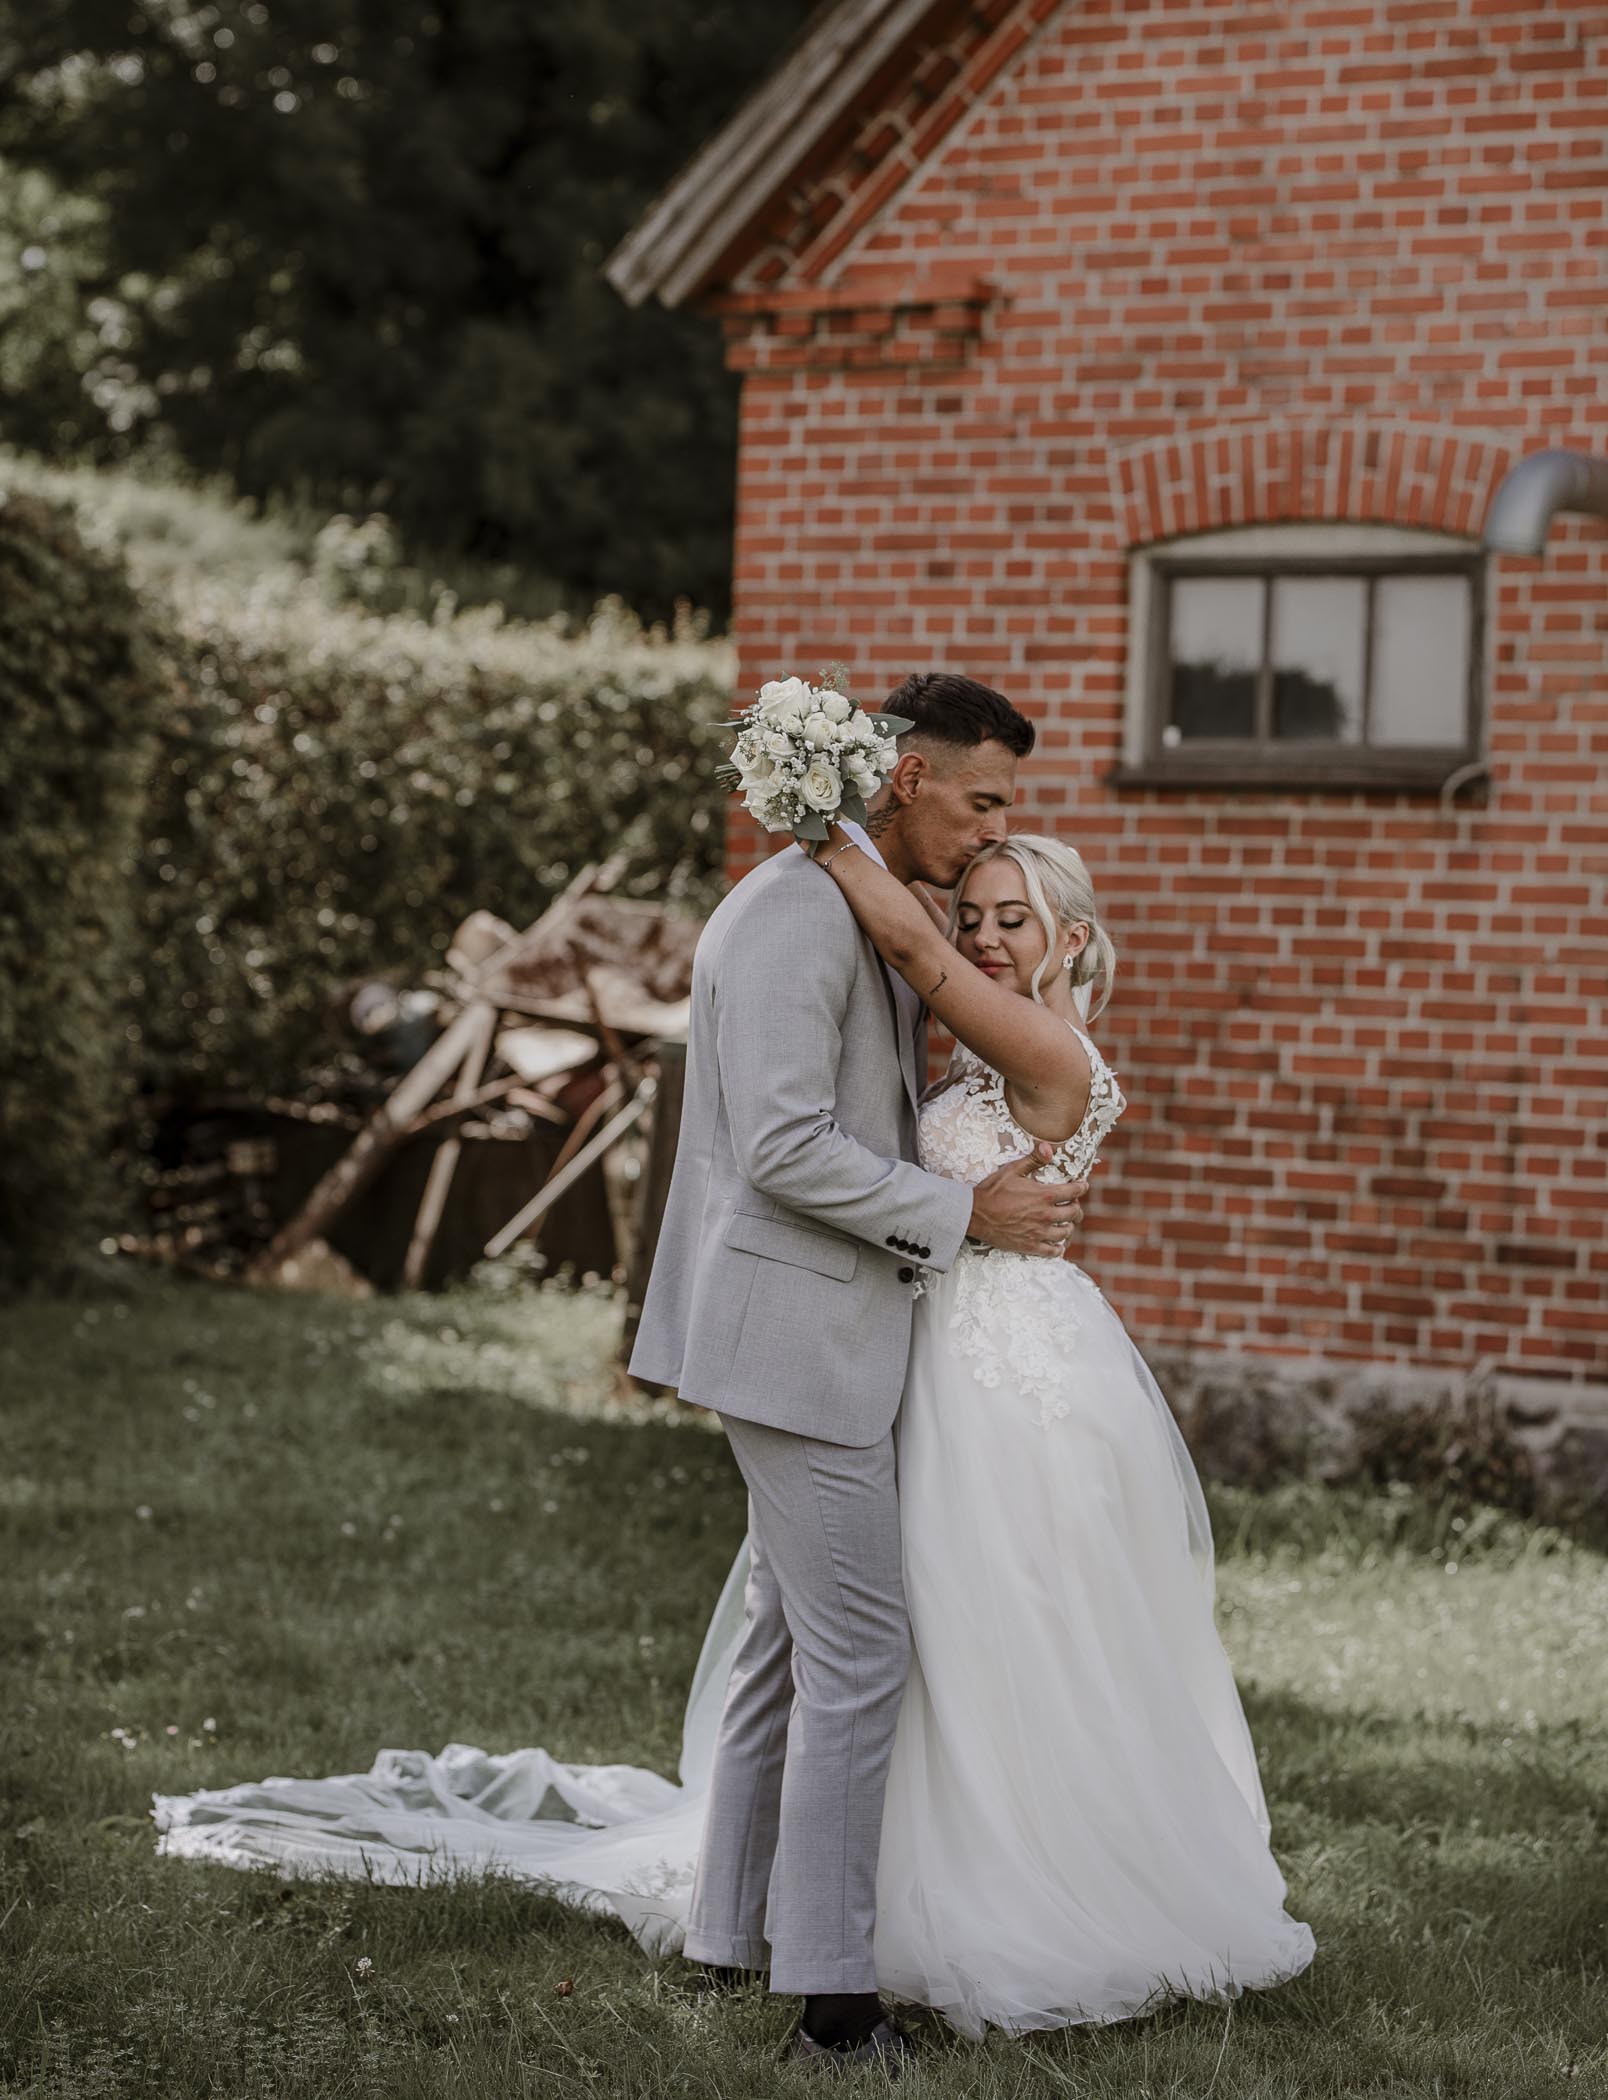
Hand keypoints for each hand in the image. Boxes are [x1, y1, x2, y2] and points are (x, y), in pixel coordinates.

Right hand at [967, 1148, 1086, 1257]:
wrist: (974, 1214)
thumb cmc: (992, 1191)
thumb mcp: (1011, 1170)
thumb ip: (1033, 1159)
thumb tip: (1048, 1147)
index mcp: (1044, 1195)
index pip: (1074, 1192)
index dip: (1081, 1187)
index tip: (1082, 1185)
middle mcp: (1046, 1215)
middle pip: (1074, 1213)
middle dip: (1076, 1207)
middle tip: (1072, 1204)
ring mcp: (1039, 1232)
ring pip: (1066, 1232)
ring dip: (1068, 1226)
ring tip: (1064, 1223)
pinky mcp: (1030, 1246)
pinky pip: (1053, 1251)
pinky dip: (1058, 1248)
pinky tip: (1056, 1244)